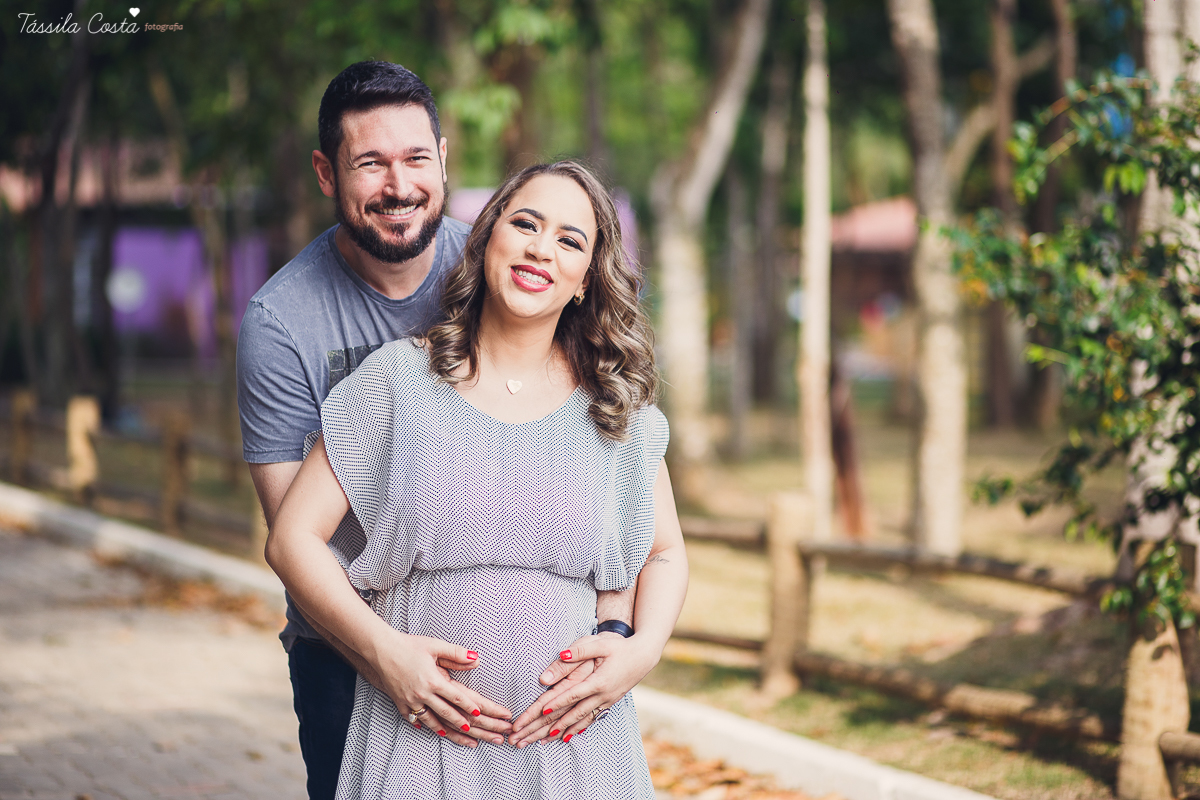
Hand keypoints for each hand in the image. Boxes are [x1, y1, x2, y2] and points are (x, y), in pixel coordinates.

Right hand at [372, 633, 512, 747]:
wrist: (381, 650)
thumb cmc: (409, 645)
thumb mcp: (435, 646)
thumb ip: (457, 654)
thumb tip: (477, 660)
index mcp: (433, 680)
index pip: (456, 697)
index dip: (469, 706)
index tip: (480, 713)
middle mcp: (422, 693)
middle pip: (445, 712)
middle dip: (460, 722)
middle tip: (473, 730)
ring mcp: (410, 700)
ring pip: (430, 719)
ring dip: (443, 728)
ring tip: (454, 734)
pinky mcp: (399, 702)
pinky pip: (412, 718)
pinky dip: (421, 724)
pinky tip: (427, 729)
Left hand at [508, 632, 658, 746]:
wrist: (644, 656)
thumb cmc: (621, 647)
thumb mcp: (601, 645)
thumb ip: (580, 651)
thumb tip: (562, 654)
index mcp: (598, 681)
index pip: (573, 694)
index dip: (557, 702)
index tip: (542, 711)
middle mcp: (602, 695)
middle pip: (572, 713)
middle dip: (551, 724)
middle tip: (534, 733)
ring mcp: (606, 701)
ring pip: (580, 720)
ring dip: (561, 731)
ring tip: (543, 740)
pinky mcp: (609, 703)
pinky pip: (590, 720)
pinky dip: (577, 729)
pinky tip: (566, 736)